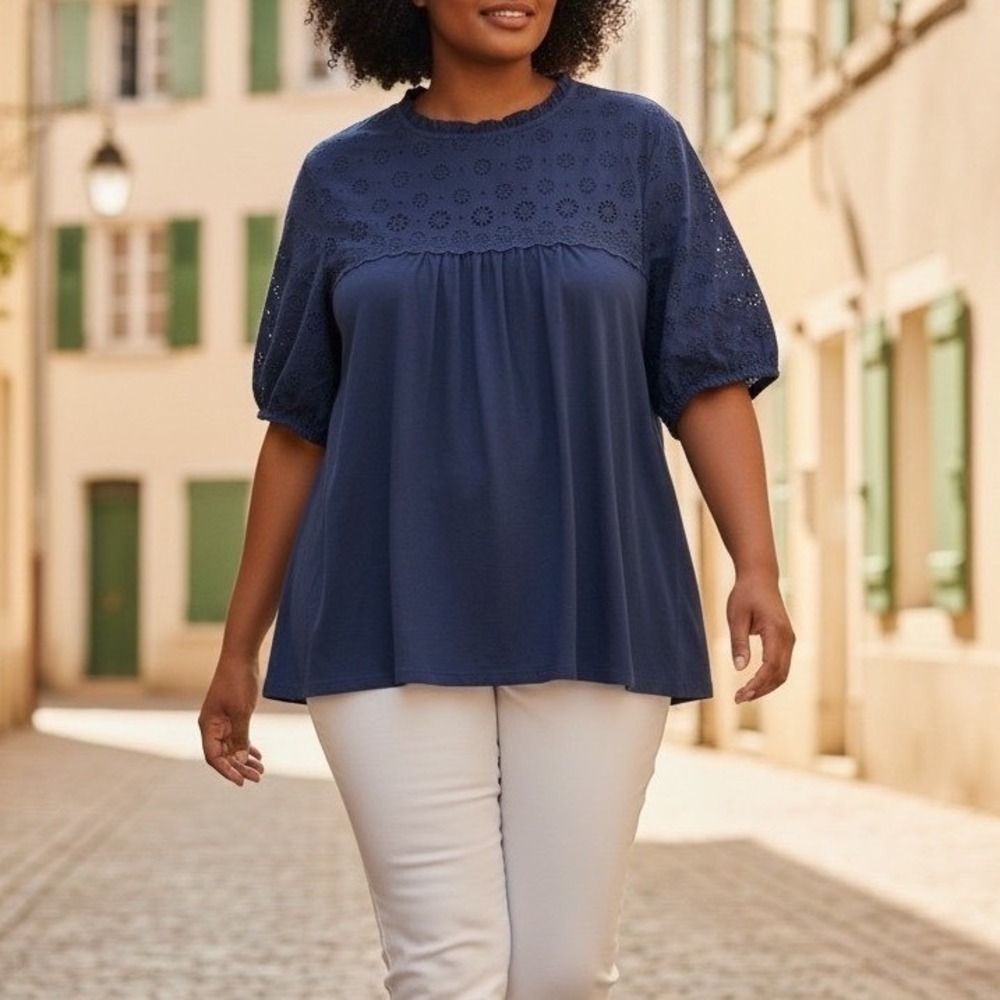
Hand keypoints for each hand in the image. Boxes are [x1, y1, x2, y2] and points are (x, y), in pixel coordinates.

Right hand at [198, 658, 264, 785]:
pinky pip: (238, 736)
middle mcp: (212, 726)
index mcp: (208, 726)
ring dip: (245, 759)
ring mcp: (222, 721)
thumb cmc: (237, 682)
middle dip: (239, 768)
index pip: (214, 757)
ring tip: (261, 771)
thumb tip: (239, 761)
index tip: (241, 781)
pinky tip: (258, 756)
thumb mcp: (241, 712)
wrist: (241, 657)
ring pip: (232, 747)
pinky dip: (247, 746)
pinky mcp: (232, 715)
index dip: (226, 771)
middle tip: (257, 778)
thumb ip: (240, 737)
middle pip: (224, 754)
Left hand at [727, 570, 794, 702]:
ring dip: (766, 686)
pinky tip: (754, 683)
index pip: (770, 667)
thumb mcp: (736, 617)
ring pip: (782, 672)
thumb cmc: (746, 594)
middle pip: (779, 675)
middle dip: (761, 690)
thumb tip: (739, 668)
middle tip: (739, 698)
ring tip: (745, 694)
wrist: (760, 577)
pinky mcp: (786, 640)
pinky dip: (770, 678)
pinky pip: (781, 665)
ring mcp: (789, 640)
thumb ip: (739, 643)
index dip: (756, 684)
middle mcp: (788, 638)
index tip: (741, 695)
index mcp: (776, 632)